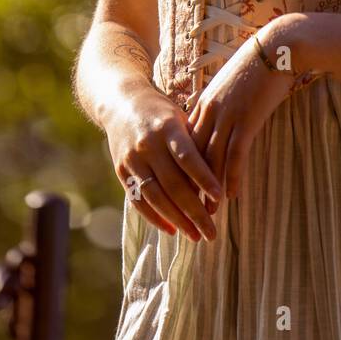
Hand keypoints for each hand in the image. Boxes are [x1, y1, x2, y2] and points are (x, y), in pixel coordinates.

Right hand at [105, 83, 223, 242]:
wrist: (121, 103)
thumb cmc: (161, 113)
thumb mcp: (179, 118)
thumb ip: (194, 144)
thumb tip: (218, 175)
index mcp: (166, 128)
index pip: (187, 157)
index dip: (204, 178)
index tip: (219, 197)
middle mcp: (147, 144)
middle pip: (172, 184)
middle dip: (194, 211)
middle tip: (212, 232)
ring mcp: (131, 159)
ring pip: (155, 196)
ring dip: (177, 220)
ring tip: (195, 236)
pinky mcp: (121, 171)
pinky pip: (138, 200)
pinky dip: (154, 217)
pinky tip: (171, 230)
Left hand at [186, 30, 294, 198]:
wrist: (277, 47)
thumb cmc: (256, 65)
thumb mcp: (229, 85)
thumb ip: (218, 104)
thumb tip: (215, 122)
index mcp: (203, 102)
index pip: (186, 142)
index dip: (182, 167)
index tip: (180, 187)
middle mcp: (210, 111)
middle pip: (194, 155)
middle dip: (191, 184)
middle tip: (189, 208)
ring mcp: (227, 116)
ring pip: (213, 159)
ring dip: (210, 189)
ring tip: (209, 211)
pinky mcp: (247, 120)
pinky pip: (236, 155)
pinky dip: (233, 177)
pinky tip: (232, 195)